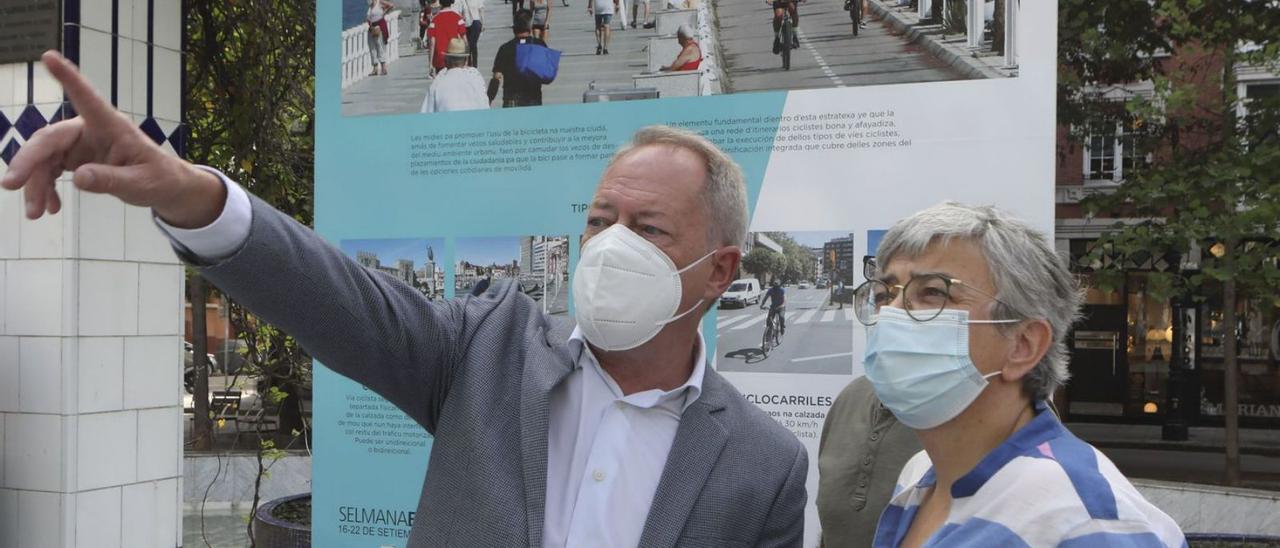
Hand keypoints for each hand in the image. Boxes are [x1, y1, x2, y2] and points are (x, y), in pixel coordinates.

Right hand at [0, 51, 224, 226]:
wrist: (164, 187)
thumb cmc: (160, 178)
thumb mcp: (141, 184)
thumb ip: (112, 180)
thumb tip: (78, 177)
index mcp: (112, 126)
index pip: (87, 98)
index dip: (68, 78)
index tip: (49, 56)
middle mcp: (90, 130)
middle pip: (50, 138)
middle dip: (28, 161)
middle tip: (10, 184)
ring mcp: (80, 144)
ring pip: (44, 158)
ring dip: (35, 184)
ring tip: (36, 214)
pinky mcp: (75, 158)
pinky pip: (50, 170)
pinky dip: (45, 188)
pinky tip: (50, 208)